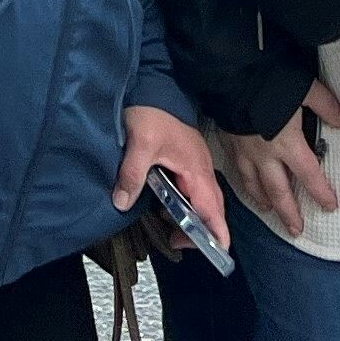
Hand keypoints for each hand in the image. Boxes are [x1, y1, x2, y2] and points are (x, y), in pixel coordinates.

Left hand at [115, 103, 225, 250]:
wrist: (154, 85)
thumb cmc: (153, 111)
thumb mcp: (141, 143)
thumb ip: (133, 174)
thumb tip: (121, 203)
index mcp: (197, 169)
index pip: (214, 209)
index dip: (217, 233)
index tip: (218, 255)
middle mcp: (201, 170)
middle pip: (211, 209)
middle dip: (200, 231)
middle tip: (178, 243)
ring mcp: (195, 166)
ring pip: (201, 201)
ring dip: (190, 218)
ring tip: (170, 231)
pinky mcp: (186, 162)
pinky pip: (191, 191)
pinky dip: (183, 205)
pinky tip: (164, 208)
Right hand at [213, 81, 339, 241]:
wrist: (231, 72)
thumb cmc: (271, 80)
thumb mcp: (306, 88)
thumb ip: (328, 107)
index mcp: (288, 144)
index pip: (309, 175)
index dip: (321, 192)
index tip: (330, 207)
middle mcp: (266, 155)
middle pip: (279, 191)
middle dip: (289, 212)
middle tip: (296, 230)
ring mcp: (244, 151)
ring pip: (254, 185)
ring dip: (264, 201)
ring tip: (269, 212)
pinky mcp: (228, 143)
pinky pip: (236, 171)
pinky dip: (243, 183)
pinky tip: (245, 186)